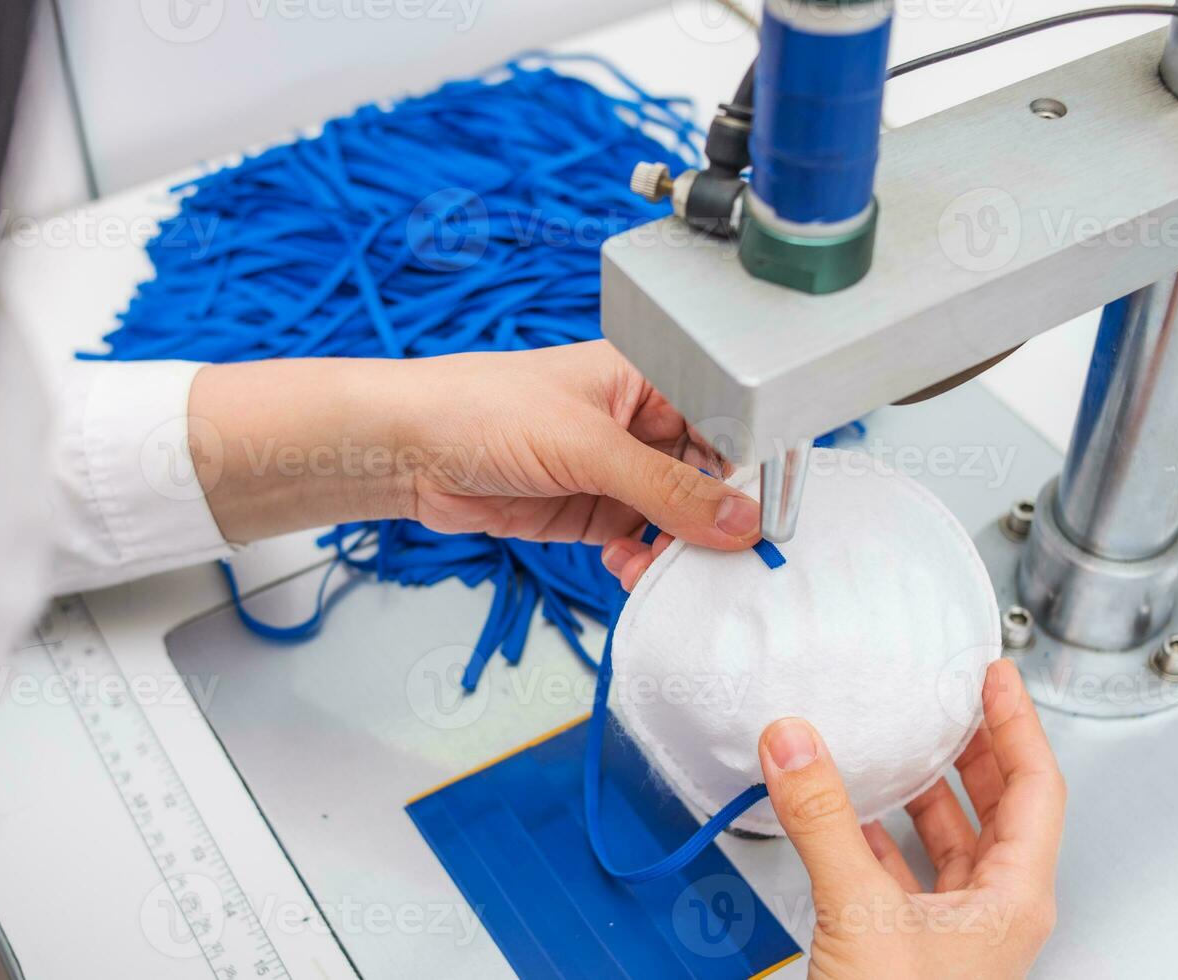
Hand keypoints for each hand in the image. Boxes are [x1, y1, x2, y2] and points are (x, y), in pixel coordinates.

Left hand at [190, 340, 763, 553]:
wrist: (406, 450)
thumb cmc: (483, 410)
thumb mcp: (588, 447)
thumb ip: (667, 489)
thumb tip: (742, 521)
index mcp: (650, 380)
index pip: (727, 424)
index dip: (753, 471)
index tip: (771, 518)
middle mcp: (640, 425)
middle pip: (709, 478)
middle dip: (720, 521)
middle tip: (731, 559)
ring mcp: (616, 473)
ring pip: (677, 519)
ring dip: (680, 549)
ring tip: (670, 569)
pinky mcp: (589, 514)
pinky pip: (641, 543)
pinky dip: (645, 563)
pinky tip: (633, 570)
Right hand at [759, 659, 1065, 979]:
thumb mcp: (861, 913)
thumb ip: (823, 822)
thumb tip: (796, 744)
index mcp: (1011, 898)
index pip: (1036, 787)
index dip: (1016, 723)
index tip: (994, 675)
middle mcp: (990, 912)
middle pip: (999, 808)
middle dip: (973, 747)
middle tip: (952, 696)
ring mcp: (950, 933)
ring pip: (949, 841)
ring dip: (924, 789)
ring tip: (898, 744)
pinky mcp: (906, 947)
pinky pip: (902, 872)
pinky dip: (876, 833)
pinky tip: (844, 815)